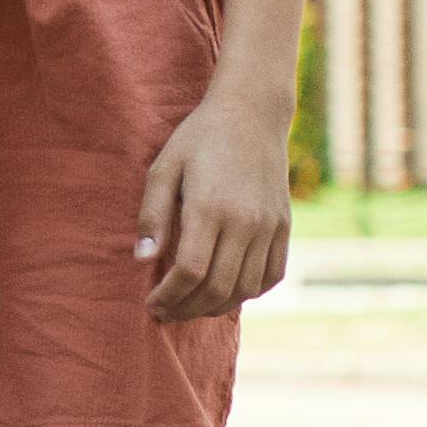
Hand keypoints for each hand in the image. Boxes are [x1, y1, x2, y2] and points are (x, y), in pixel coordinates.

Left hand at [135, 94, 293, 323]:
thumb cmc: (199, 138)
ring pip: (245, 287)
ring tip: (191, 306)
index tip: (151, 303)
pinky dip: (249, 292)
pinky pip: (272, 274)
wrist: (252, 113)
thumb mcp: (164, 168)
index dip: (168, 296)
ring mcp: (269, 225)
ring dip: (216, 306)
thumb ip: (152, 216)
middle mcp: (245, 222)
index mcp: (210, 207)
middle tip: (166, 312)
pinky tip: (227, 292)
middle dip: (187, 308)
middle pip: (218, 287)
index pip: (190, 271)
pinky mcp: (284, 225)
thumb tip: (142, 259)